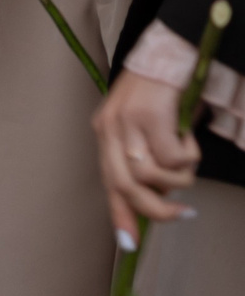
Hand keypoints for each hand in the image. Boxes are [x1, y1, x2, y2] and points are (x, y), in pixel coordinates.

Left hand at [93, 68, 198, 239]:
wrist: (170, 50)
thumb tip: (161, 196)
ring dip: (179, 177)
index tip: (129, 245)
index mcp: (105, 132)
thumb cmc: (165, 92)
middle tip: (185, 215)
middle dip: (155, 210)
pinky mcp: (149, 115)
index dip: (119, 215)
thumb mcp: (150, 126)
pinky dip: (189, 154)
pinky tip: (190, 136)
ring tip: (190, 156)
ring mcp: (127, 121)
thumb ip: (149, 157)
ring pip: (151, 174)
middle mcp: (109, 128)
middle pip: (124, 186)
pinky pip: (173, 156)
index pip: (107, 182)